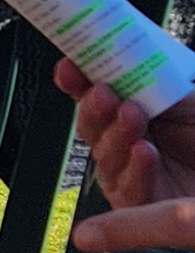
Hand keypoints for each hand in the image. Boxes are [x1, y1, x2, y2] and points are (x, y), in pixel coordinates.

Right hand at [53, 60, 194, 208]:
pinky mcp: (142, 206)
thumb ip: (161, 79)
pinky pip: (130, 188)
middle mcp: (128, 142)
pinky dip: (136, 168)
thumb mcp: (191, 98)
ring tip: (132, 116)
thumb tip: (132, 46)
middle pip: (91, 126)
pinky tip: (145, 152)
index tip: (71, 65)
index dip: (78, 80)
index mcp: (137, 111)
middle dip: (92, 108)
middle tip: (103, 92)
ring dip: (115, 134)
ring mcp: (131, 174)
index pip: (97, 94)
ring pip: (105, 156)